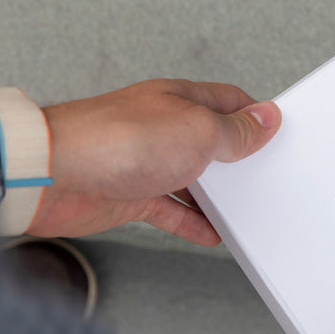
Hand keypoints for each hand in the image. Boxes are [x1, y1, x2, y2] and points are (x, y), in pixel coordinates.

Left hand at [26, 79, 280, 242]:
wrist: (56, 174)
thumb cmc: (117, 140)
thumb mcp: (197, 130)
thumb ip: (234, 130)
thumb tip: (266, 118)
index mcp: (181, 99)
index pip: (228, 102)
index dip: (255, 116)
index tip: (279, 134)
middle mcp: (163, 127)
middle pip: (211, 141)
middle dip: (239, 159)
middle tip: (267, 175)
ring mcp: (145, 163)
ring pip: (191, 178)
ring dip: (217, 196)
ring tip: (246, 208)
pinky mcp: (129, 195)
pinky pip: (169, 209)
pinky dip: (191, 221)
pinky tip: (211, 234)